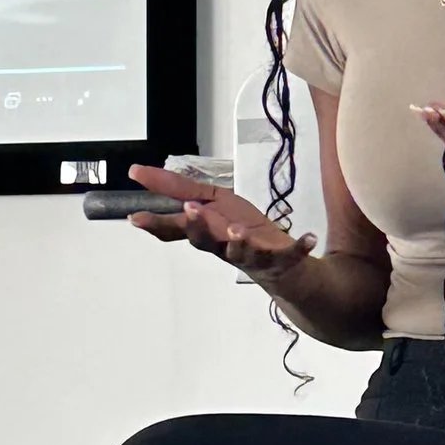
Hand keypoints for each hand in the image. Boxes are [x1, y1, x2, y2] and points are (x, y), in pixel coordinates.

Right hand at [123, 163, 314, 284]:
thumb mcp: (212, 207)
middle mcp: (226, 248)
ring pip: (241, 253)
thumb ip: (181, 192)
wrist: (285, 271)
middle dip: (197, 227)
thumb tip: (142, 174)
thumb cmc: (245, 235)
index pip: (179, 229)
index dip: (157, 223)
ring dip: (238, 242)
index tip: (136, 218)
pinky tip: (308, 237)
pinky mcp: (282, 261)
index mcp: (209, 234)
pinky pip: (290, 255)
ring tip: (237, 229)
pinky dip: (299, 247)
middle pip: (206, 242)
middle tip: (190, 209)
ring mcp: (254, 257)